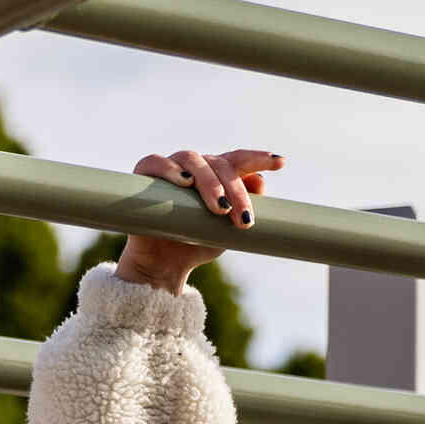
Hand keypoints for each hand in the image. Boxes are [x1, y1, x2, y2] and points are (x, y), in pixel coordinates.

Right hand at [112, 145, 282, 291]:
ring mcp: (170, 169)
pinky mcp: (144, 177)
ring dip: (209, 182)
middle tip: (243, 219)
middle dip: (236, 191)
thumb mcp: (227, 229)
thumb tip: (260, 183)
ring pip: (192, 160)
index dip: (259, 159)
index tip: (280, 162)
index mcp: (218, 175)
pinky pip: (155, 162)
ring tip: (219, 208)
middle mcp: (195, 167)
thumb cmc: (197, 242)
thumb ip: (243, 208)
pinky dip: (169, 169)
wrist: (164, 264)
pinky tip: (184, 181)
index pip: (239, 161)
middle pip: (220, 164)